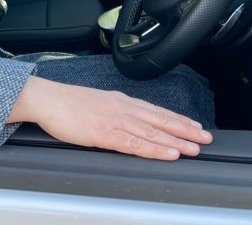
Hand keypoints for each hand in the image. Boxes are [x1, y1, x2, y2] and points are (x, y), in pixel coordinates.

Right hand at [8, 76, 212, 159]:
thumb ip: (112, 109)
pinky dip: (154, 148)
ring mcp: (113, 119)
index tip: (193, 125)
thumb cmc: (66, 102)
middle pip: (158, 119)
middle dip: (184, 129)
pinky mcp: (103, 133)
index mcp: (118, 100)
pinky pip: (134, 143)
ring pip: (151, 131)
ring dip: (176, 140)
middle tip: (205, 137)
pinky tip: (168, 153)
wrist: (46, 98)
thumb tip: (126, 119)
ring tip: (195, 148)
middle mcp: (120, 107)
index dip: (175, 119)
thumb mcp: (95, 101)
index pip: (154, 110)